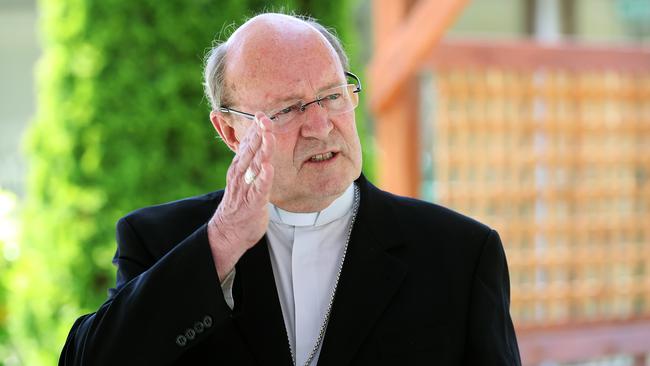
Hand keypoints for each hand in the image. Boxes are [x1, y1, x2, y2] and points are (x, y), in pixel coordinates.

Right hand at [208, 112, 274, 280]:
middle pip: (251, 150)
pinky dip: (263, 178)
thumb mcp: (243, 177)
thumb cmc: (240, 204)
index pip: (247, 144)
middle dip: (259, 133)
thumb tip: (255, 141)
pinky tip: (268, 168)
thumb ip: (249, 160)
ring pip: (255, 166)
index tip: (261, 114)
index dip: (255, 129)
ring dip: (262, 150)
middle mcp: (240, 174)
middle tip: (265, 118)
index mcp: (239, 167)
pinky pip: (259, 189)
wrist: (228, 232)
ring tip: (268, 136)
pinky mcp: (252, 203)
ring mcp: (245, 188)